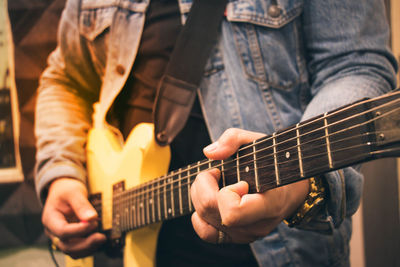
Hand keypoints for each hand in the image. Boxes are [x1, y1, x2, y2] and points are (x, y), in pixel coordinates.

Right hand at [42, 178, 105, 258]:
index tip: (93, 223)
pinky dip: (88, 247)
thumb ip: (81, 205)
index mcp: (50, 219)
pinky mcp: (70, 239)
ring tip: (101, 238)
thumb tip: (91, 218)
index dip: (79, 230)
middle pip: (66, 246)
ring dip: (88, 248)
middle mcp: (53, 231)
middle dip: (85, 244)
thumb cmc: (66, 190)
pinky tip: (97, 239)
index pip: (62, 231)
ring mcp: (61, 237)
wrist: (64, 190)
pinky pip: (77, 249)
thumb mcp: (73, 192)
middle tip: (101, 237)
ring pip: (72, 251)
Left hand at [190, 128, 308, 243]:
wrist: (292, 188)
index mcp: (269, 206)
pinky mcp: (236, 237)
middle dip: (204, 184)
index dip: (226, 193)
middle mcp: (256, 226)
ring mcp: (245, 235)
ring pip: (203, 218)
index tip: (238, 180)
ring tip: (215, 182)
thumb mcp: (259, 141)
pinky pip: (206, 233)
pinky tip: (210, 199)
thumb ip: (234, 139)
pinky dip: (200, 214)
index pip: (232, 212)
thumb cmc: (274, 162)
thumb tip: (209, 153)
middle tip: (216, 171)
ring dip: (200, 194)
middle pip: (209, 210)